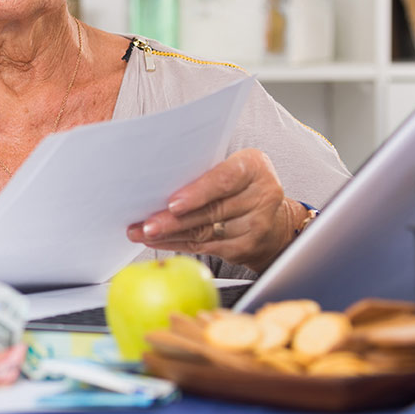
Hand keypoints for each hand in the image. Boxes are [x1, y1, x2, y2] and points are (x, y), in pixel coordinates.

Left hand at [126, 148, 301, 272]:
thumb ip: (204, 170)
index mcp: (254, 167)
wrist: (272, 215)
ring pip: (204, 232)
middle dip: (173, 220)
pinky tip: (158, 241)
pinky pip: (205, 247)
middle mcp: (261, 196)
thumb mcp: (230, 165)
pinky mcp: (247, 248)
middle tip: (146, 224)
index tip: (173, 204)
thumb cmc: (240, 183)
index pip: (224, 180)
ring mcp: (257, 225)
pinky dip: (177, 244)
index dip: (197, 193)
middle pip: (211, 210)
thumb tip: (158, 177)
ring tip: (142, 233)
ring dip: (169, 234)